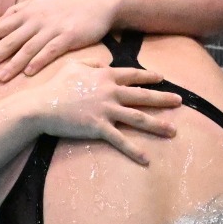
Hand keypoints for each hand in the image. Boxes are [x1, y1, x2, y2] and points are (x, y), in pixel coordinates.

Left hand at [0, 0, 118, 81]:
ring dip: (12, 64)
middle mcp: (35, 20)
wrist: (95, 5)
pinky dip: (39, 61)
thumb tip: (1, 22)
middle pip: (8, 40)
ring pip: (27, 48)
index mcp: (26, 12)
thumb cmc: (64, 8)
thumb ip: (20, 13)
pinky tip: (28, 73)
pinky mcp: (67, 37)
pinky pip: (50, 51)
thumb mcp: (39, 4)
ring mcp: (51, 28)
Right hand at [17, 63, 179, 164]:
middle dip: (163, 99)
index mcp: (105, 76)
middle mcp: (110, 92)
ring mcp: (106, 110)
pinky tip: (147, 159)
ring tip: (173, 131)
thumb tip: (104, 65)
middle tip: (180, 102)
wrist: (42, 105)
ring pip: (138, 118)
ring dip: (158, 125)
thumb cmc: (55, 85)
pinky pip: (120, 140)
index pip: (133, 75)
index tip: (162, 78)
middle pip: (142, 96)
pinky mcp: (98, 127)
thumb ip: (92, 64)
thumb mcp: (74, 66)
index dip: (149, 76)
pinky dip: (134, 151)